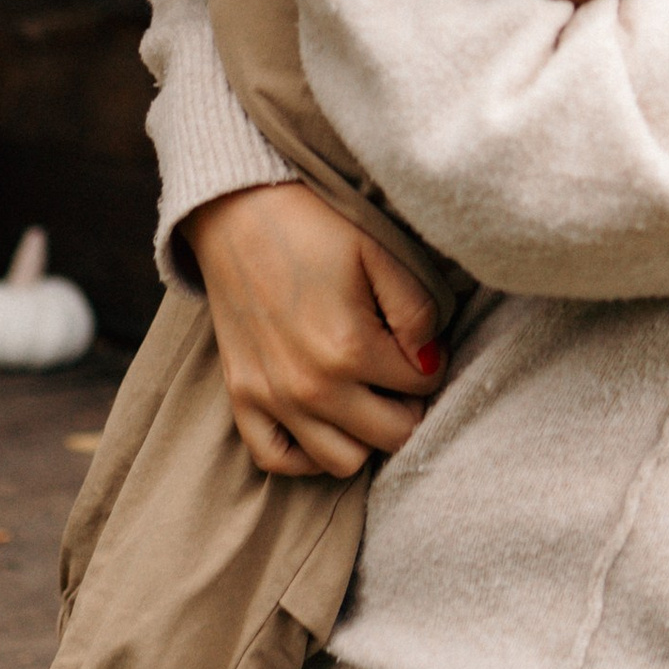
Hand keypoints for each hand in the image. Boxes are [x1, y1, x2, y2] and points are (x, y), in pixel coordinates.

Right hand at [188, 182, 443, 479]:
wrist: (236, 207)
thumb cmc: (312, 223)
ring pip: (343, 461)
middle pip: (392, 434)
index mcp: (350, 349)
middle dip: (409, 405)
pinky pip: (278, 459)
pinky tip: (324, 421)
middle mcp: (311, 387)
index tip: (419, 339)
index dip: (432, 361)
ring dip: (365, 435)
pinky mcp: (241, 396)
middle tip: (401, 370)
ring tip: (366, 394)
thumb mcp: (378, 251)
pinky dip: (306, 453)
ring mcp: (272, 397)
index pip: (423, 385)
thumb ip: (416, 310)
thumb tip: (431, 360)